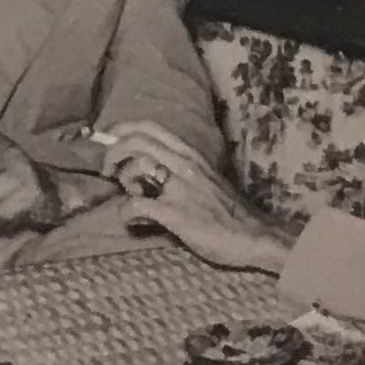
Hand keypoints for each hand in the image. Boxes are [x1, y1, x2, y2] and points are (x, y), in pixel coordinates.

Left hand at [112, 140, 295, 274]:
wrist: (255, 237)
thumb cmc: (232, 211)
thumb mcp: (207, 179)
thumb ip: (183, 172)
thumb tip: (155, 175)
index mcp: (191, 155)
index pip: (150, 127)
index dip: (123, 130)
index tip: (112, 141)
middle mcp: (184, 164)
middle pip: (135, 141)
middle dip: (112, 154)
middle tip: (110, 172)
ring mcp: (179, 188)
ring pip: (134, 167)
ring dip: (124, 182)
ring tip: (134, 196)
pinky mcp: (175, 213)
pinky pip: (135, 205)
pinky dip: (126, 212)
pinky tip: (134, 220)